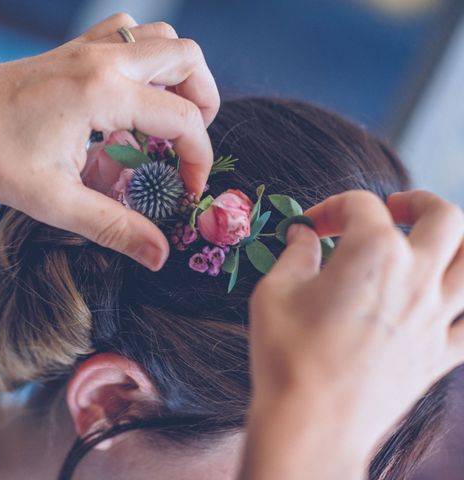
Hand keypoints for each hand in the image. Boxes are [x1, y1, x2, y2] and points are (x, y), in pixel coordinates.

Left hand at [0, 13, 218, 270]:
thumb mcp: (55, 202)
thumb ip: (114, 227)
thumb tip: (159, 255)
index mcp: (103, 93)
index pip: (183, 118)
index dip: (198, 158)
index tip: (187, 189)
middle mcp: (102, 60)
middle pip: (187, 57)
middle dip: (204, 101)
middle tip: (188, 143)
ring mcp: (87, 48)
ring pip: (160, 38)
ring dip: (178, 74)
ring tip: (167, 117)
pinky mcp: (73, 49)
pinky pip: (127, 34)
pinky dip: (144, 60)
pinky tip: (130, 96)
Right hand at [242, 190, 463, 478]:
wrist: (311, 423)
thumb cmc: (286, 355)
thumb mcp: (273, 292)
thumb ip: (293, 254)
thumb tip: (301, 236)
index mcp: (373, 253)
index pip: (360, 206)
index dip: (331, 208)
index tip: (312, 226)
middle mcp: (415, 276)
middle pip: (444, 217)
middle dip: (418, 202)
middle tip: (393, 208)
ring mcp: (436, 317)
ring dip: (457, 242)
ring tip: (432, 242)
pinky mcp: (440, 354)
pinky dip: (461, 305)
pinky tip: (441, 301)